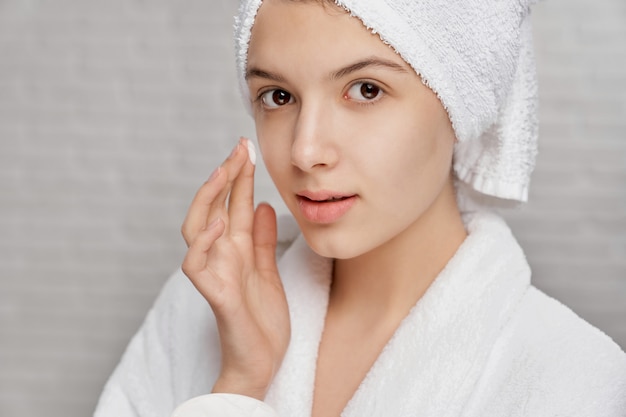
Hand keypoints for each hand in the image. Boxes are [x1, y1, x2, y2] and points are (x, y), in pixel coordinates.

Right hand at [181, 138, 289, 399]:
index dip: (240, 177)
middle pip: (214, 208)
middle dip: (225, 177)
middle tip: (238, 149)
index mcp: (236, 249)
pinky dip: (205, 242)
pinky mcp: (216, 294)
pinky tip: (219, 220)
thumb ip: (262, 240)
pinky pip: (198, 265)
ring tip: (224, 173)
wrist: (261, 361)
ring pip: (196, 229)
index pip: (234, 205)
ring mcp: (215, 273)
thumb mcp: (268, 270)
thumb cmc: (262, 319)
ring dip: (208, 200)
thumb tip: (262, 205)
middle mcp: (221, 256)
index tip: (247, 148)